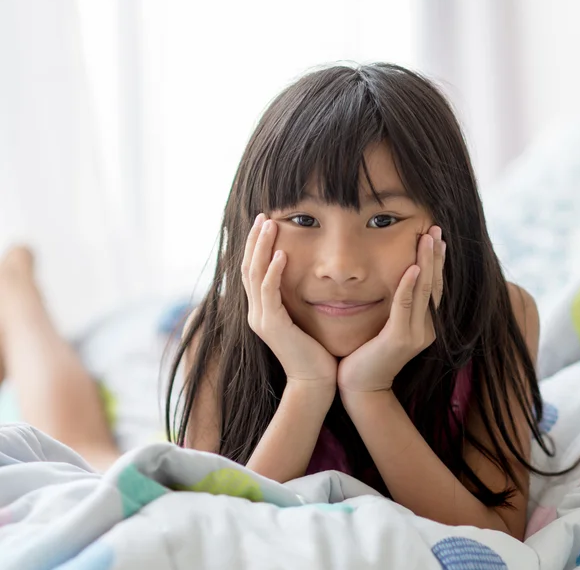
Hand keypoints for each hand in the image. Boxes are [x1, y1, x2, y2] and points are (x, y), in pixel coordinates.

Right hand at [241, 213, 338, 389]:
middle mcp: (255, 312)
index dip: (256, 246)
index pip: (253, 271)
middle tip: (264, 215)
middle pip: (248, 267)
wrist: (314, 382)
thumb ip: (295, 301)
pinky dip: (273, 273)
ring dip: (262, 248)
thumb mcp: (301, 319)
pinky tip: (281, 255)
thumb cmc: (314, 351)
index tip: (265, 223)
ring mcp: (261, 319)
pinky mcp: (272, 326)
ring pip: (255, 275)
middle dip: (255, 240)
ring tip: (270, 225)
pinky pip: (269, 293)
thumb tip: (302, 279)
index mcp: (261, 309)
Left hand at [337, 226, 445, 392]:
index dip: (436, 262)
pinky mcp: (399, 339)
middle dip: (436, 255)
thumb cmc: (367, 354)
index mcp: (424, 324)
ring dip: (427, 262)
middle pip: (434, 285)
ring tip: (429, 238)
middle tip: (436, 229)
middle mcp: (426, 328)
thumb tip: (393, 281)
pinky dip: (408, 286)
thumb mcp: (385, 327)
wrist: (360, 387)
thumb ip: (394, 308)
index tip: (436, 237)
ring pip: (424, 291)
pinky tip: (412, 267)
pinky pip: (404, 306)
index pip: (433, 287)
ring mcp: (415, 334)